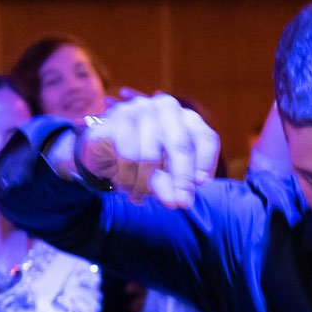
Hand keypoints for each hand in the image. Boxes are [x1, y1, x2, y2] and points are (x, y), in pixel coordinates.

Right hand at [79, 92, 220, 206]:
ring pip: (150, 155)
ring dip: (145, 183)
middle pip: (181, 145)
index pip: (206, 138)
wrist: (105, 149)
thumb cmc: (145, 159)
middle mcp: (167, 108)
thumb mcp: (167, 173)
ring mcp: (141, 109)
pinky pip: (126, 154)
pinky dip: (127, 177)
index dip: (206, 163)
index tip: (201, 185)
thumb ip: (176, 183)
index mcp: (188, 119)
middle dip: (181, 178)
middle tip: (178, 203)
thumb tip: (179, 199)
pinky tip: (126, 187)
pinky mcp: (117, 118)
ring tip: (140, 196)